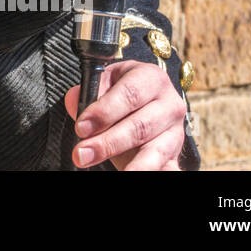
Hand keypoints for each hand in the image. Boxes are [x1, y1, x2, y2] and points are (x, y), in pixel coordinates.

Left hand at [62, 60, 187, 170]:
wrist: (146, 102)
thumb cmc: (122, 92)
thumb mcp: (106, 82)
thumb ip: (89, 92)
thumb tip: (74, 101)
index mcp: (150, 78)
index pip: (129, 94)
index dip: (104, 112)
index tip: (81, 127)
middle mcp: (169, 103)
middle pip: (139, 126)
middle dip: (108, 143)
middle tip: (82, 154)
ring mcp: (175, 130)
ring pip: (155, 150)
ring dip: (133, 165)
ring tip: (119, 173)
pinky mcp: (175, 153)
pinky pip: (168, 167)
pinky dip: (156, 171)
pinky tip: (137, 172)